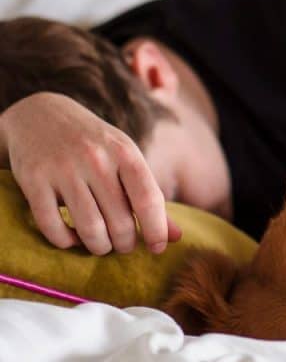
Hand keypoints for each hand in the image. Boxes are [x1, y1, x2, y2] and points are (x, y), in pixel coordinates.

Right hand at [1, 93, 180, 254]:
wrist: (41, 114)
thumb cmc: (95, 144)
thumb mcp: (126, 159)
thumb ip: (149, 197)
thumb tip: (177, 238)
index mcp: (125, 152)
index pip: (148, 199)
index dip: (156, 230)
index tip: (157, 248)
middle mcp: (96, 159)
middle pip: (120, 222)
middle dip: (125, 244)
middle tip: (123, 245)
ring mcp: (63, 169)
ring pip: (89, 228)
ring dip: (99, 247)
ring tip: (102, 245)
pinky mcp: (33, 180)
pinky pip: (52, 226)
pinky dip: (65, 241)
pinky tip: (72, 237)